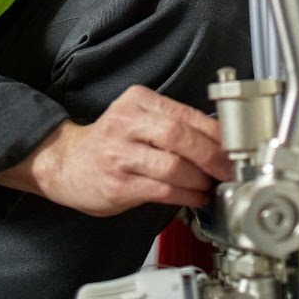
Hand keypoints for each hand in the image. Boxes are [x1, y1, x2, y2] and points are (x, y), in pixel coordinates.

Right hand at [0, 86, 232, 216]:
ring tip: (211, 185)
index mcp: (137, 101)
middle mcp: (126, 123)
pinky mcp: (118, 184)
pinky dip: (185, 196)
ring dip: (200, 179)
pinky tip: (195, 197)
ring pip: (173, 166)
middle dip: (212, 156)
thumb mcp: (136, 118)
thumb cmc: (108, 142)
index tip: (234, 147)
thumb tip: (218, 139)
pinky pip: (161, 190)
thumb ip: (171, 123)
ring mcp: (120, 155)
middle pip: (180, 136)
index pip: (185, 114)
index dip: (216, 133)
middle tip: (228, 169)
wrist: (64, 162)